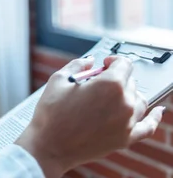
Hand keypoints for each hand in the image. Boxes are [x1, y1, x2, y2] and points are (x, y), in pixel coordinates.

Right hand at [16, 56, 164, 177]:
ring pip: (139, 100)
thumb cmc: (51, 114)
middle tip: (97, 83)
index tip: (105, 64)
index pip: (124, 64)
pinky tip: (157, 111)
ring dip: (127, 94)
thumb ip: (78, 65)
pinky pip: (148, 126)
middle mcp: (125, 103)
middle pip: (130, 81)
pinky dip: (154, 117)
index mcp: (110, 85)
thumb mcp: (59, 80)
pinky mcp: (126, 138)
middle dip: (115, 78)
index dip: (113, 60)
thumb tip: (89, 61)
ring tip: (110, 97)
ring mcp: (128, 122)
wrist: (50, 146)